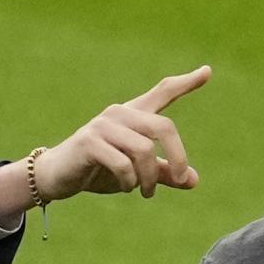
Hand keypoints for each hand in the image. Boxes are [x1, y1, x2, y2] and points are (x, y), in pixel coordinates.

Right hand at [33, 66, 211, 200]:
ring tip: (145, 192)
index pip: (162, 93)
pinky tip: (125, 188)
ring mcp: (103, 125)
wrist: (56, 177)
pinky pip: (123, 164)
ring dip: (149, 178)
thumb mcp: (135, 173)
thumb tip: (194, 181)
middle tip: (179, 181)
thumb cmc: (97, 170)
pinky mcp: (89, 142)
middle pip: (164, 128)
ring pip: (144, 151)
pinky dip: (129, 182)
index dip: (185, 83)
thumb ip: (162, 174)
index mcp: (133, 116)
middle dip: (177, 158)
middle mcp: (120, 113)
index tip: (207, 71)